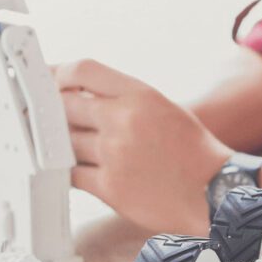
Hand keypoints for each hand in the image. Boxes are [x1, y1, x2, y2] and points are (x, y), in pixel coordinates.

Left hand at [53, 59, 232, 231]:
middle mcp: (124, 120)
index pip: (83, 70)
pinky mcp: (110, 187)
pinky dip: (68, 172)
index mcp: (141, 95)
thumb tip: (83, 97)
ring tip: (67, 147)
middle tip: (47, 117)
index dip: (58, 73)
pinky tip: (74, 171)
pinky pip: (71, 175)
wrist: (214, 191)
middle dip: (53, 112)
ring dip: (60, 145)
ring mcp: (115, 154)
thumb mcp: (163, 108)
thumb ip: (125, 99)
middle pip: (64, 105)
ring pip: (64, 142)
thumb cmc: (193, 152)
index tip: (50, 82)